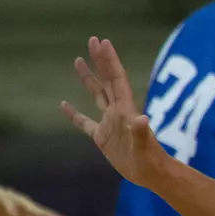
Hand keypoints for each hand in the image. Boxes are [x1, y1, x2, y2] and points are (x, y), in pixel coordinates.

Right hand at [60, 36, 166, 188]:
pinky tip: (63, 105)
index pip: (116, 79)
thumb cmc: (150, 161)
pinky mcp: (103, 138)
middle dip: (100, 60)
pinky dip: (74, 114)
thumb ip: (141, 132)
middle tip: (92, 39)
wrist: (151, 175)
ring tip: (78, 61)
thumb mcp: (144, 146)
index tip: (102, 42)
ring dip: (88, 79)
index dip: (110, 60)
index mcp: (126, 109)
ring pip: (96, 95)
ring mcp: (109, 124)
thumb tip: (142, 118)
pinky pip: (85, 123)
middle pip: (106, 80)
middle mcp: (117, 112)